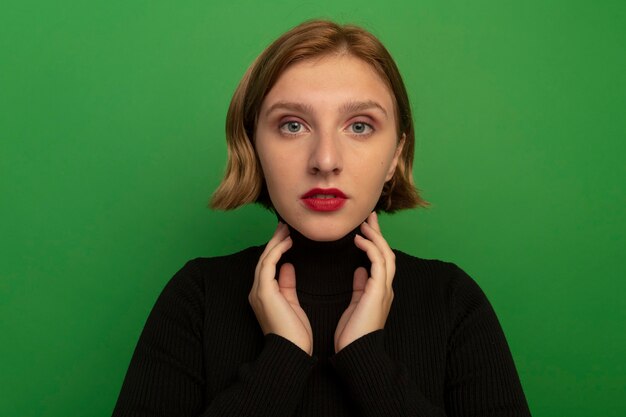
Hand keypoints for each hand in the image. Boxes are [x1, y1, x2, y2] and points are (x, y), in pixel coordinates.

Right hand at [249, 222, 313, 354]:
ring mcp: (258, 291)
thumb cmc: (295, 333)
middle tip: (284, 226)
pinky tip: (287, 242)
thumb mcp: (291, 303)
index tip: (286, 237)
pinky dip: (277, 251)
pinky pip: (268, 264)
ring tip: (286, 229)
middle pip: (263, 259)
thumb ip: (287, 284)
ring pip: (264, 259)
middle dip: (274, 241)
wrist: (292, 351)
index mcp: (262, 295)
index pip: (267, 266)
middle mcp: (256, 291)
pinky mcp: (264, 291)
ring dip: (275, 242)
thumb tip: (288, 266)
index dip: (276, 249)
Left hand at [334, 212, 394, 352]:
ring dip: (376, 236)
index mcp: (380, 291)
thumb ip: (360, 287)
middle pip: (387, 252)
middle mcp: (386, 288)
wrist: (356, 353)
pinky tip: (359, 239)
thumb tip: (359, 271)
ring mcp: (384, 289)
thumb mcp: (355, 304)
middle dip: (378, 233)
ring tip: (364, 223)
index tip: (365, 229)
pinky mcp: (378, 291)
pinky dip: (371, 248)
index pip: (380, 260)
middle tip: (369, 216)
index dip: (374, 242)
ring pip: (386, 254)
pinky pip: (378, 262)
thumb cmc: (352, 334)